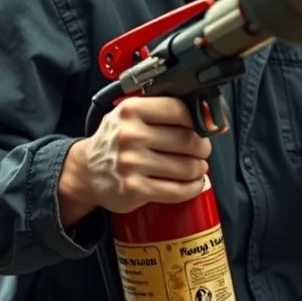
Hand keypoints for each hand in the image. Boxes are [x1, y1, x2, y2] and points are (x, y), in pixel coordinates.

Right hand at [76, 96, 212, 212]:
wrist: (86, 170)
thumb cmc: (116, 140)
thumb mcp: (132, 116)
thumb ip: (166, 112)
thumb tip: (214, 120)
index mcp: (130, 110)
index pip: (179, 110)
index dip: (197, 120)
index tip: (200, 128)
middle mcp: (129, 135)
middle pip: (189, 141)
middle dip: (202, 148)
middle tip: (199, 151)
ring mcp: (131, 163)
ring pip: (187, 168)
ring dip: (199, 169)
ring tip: (195, 168)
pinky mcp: (134, 188)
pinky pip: (178, 190)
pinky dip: (192, 188)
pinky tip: (192, 183)